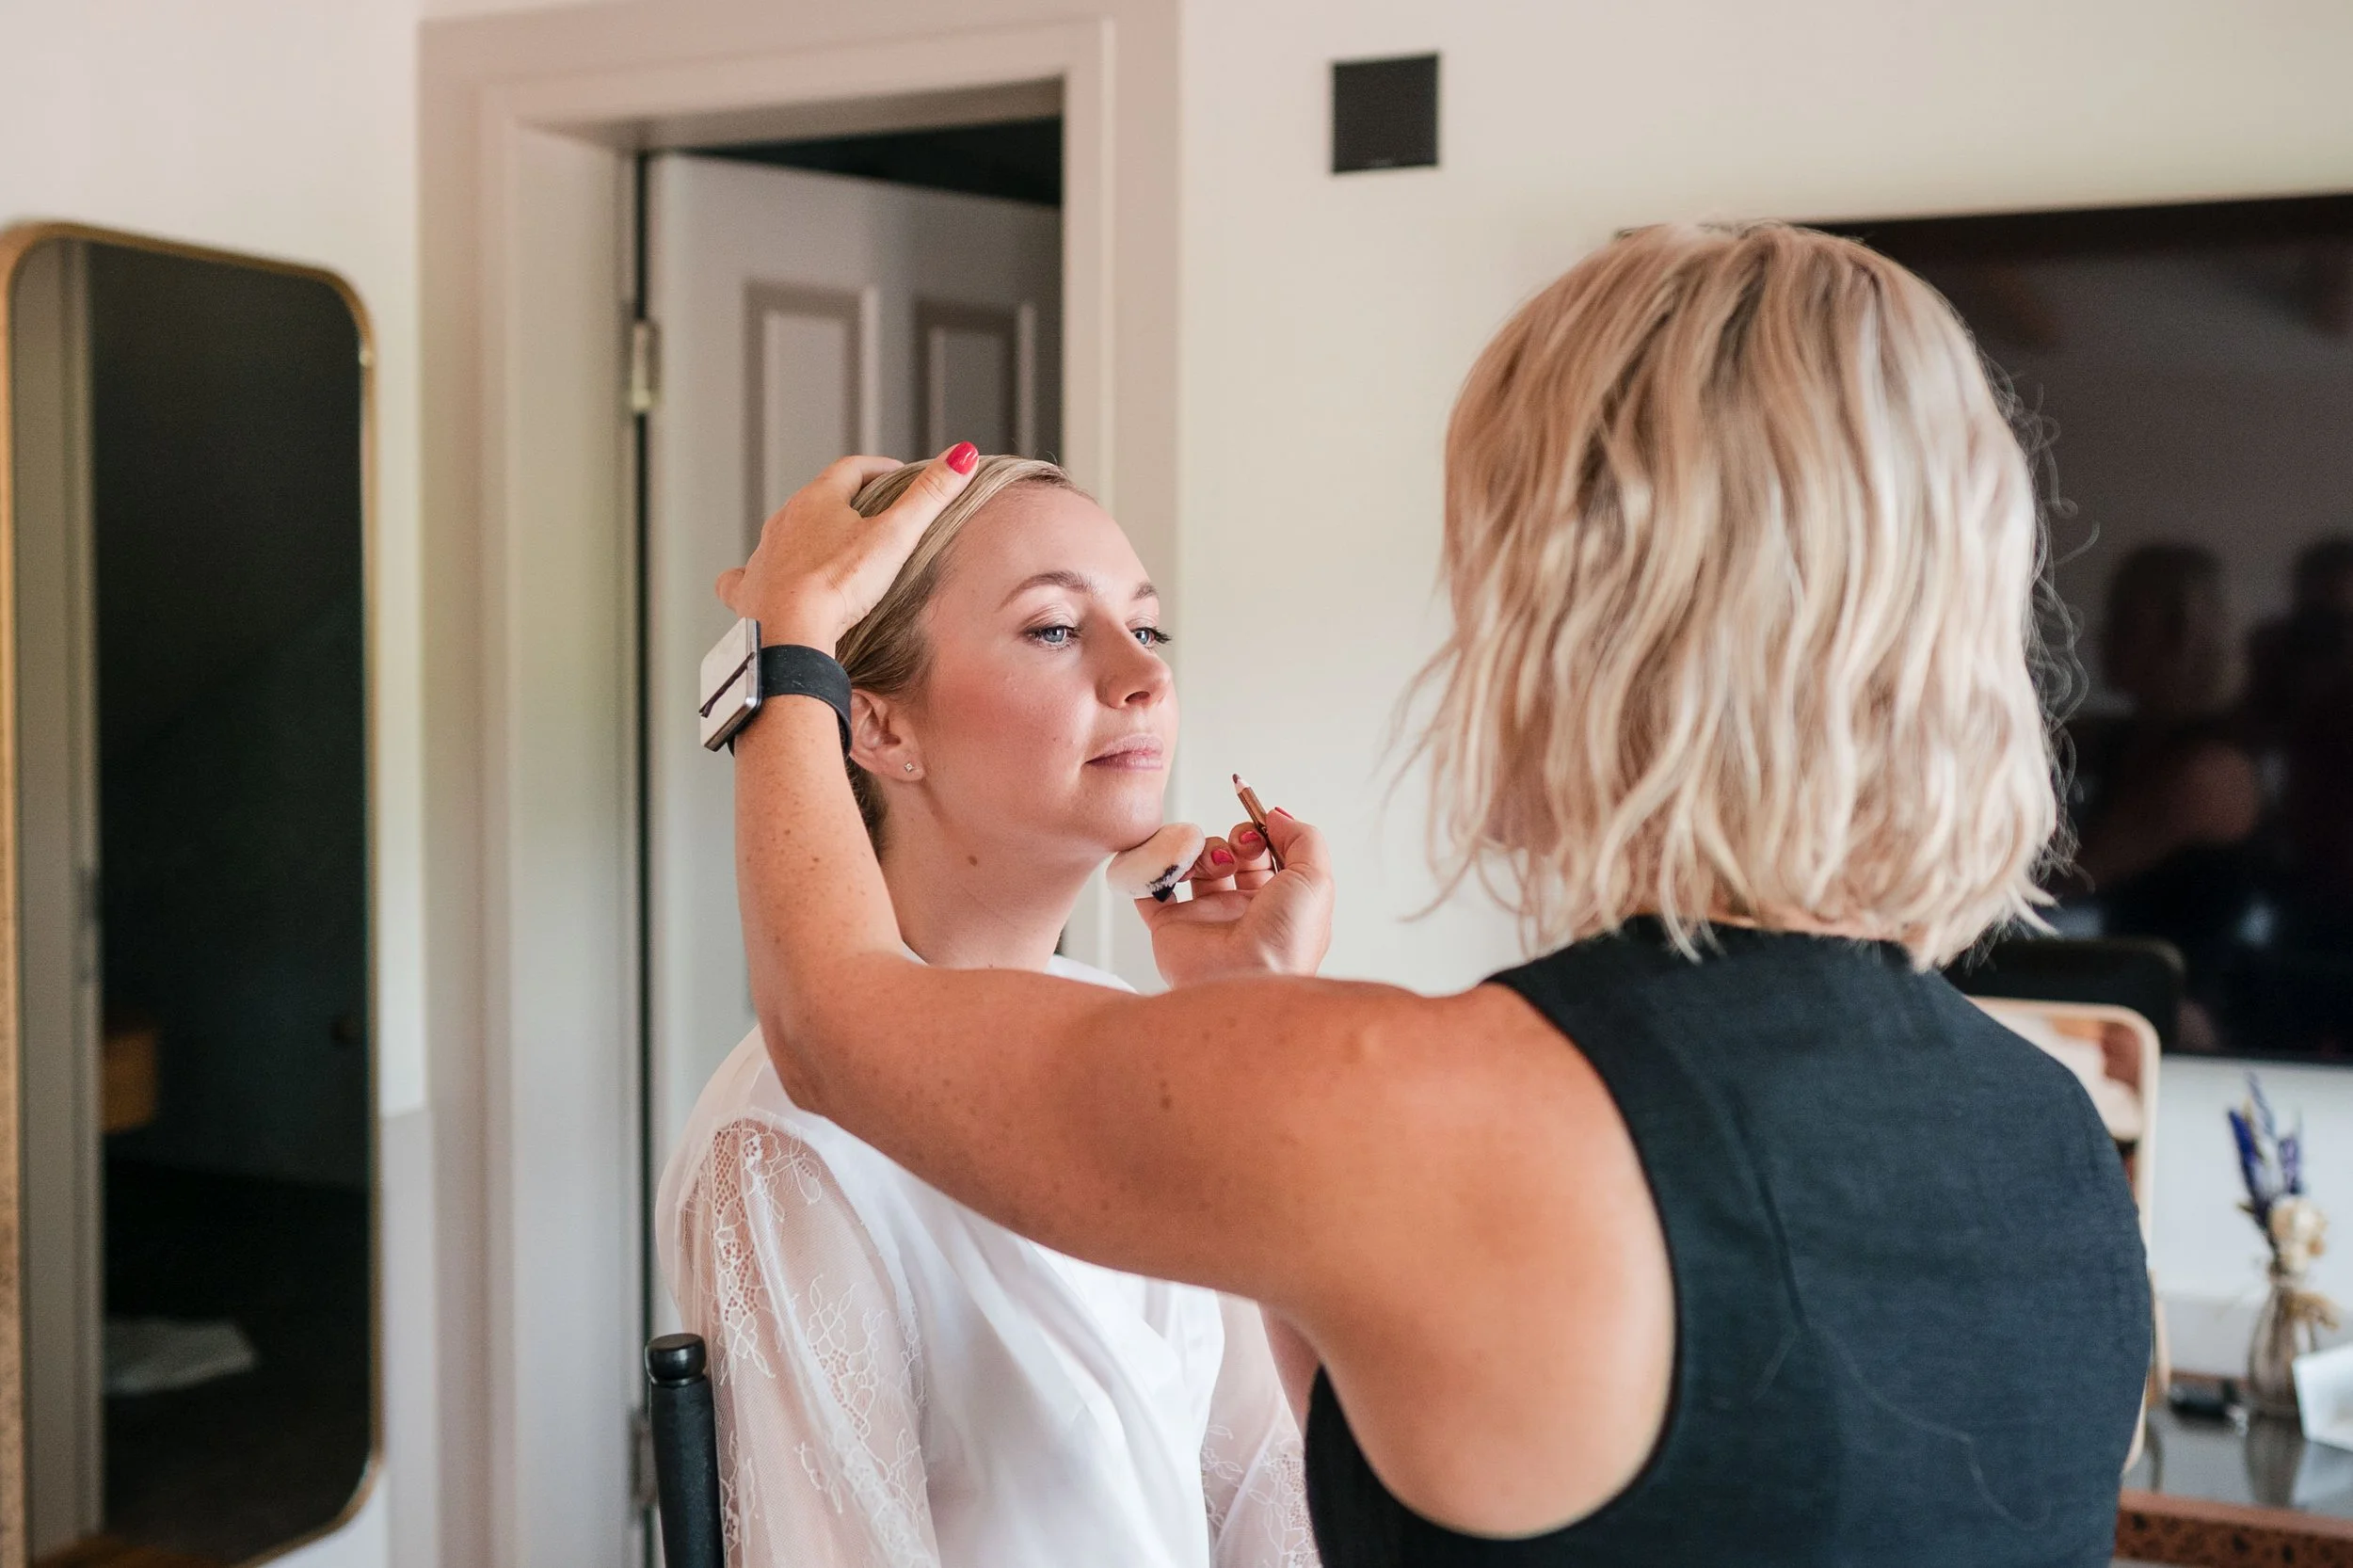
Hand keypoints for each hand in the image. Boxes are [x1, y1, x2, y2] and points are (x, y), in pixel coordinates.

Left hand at [716, 444, 978, 649]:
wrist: (788, 632)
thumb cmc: (840, 584)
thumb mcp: (895, 536)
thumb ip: (929, 496)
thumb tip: (963, 454)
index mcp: (817, 499)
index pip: (852, 468)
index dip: (879, 468)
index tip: (899, 476)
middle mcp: (784, 520)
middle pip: (817, 498)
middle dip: (844, 500)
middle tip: (871, 512)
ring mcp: (763, 554)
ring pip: (784, 532)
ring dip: (806, 533)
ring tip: (830, 547)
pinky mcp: (749, 590)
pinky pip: (745, 576)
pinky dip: (756, 573)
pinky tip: (761, 580)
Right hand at [1139, 808, 1332, 985]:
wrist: (1244, 979)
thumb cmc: (1285, 938)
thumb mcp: (1317, 879)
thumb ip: (1304, 838)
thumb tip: (1276, 816)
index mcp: (1279, 904)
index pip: (1268, 855)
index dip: (1264, 832)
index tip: (1261, 823)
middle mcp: (1241, 910)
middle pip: (1232, 855)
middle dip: (1237, 839)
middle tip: (1241, 848)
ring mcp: (1204, 918)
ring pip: (1196, 865)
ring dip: (1204, 851)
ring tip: (1215, 865)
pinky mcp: (1169, 926)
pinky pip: (1152, 886)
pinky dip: (1154, 867)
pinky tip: (1172, 863)